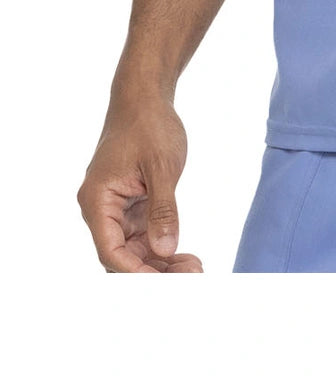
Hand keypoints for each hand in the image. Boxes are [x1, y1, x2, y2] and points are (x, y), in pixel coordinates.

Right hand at [77, 97, 203, 272]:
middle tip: (191, 277)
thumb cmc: (149, 124)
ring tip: (194, 269)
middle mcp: (101, 209)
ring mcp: (116, 209)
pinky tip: (184, 256)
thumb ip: (163, 209)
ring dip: (160, 263)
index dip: (136, 273)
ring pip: (133, 250)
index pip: (110, 251)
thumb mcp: (161, 166)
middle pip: (121, 257)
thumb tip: (165, 249)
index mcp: (97, 201)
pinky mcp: (131, 205)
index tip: (167, 283)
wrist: (145, 97)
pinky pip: (142, 236)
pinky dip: (161, 246)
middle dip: (153, 272)